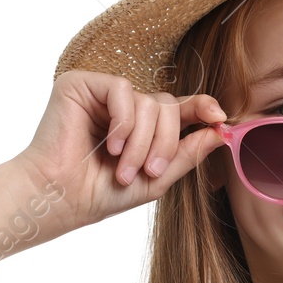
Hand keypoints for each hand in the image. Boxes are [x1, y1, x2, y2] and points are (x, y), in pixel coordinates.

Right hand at [14, 70, 226, 228]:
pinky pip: (124, 91)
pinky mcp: (83, 83)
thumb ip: (187, 154)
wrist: (60, 198)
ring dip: (142, 142)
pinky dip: (123, 123)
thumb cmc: (101, 192)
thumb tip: (222, 130)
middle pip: (168, 106)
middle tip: (148, 171)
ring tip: (122, 168)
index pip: (179, 109)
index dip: (201, 108)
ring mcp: (104, 94)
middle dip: (165, 143)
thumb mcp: (156, 177)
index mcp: (142, 126)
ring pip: (149, 102)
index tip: (220, 117)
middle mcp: (124, 106)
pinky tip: (110, 146)